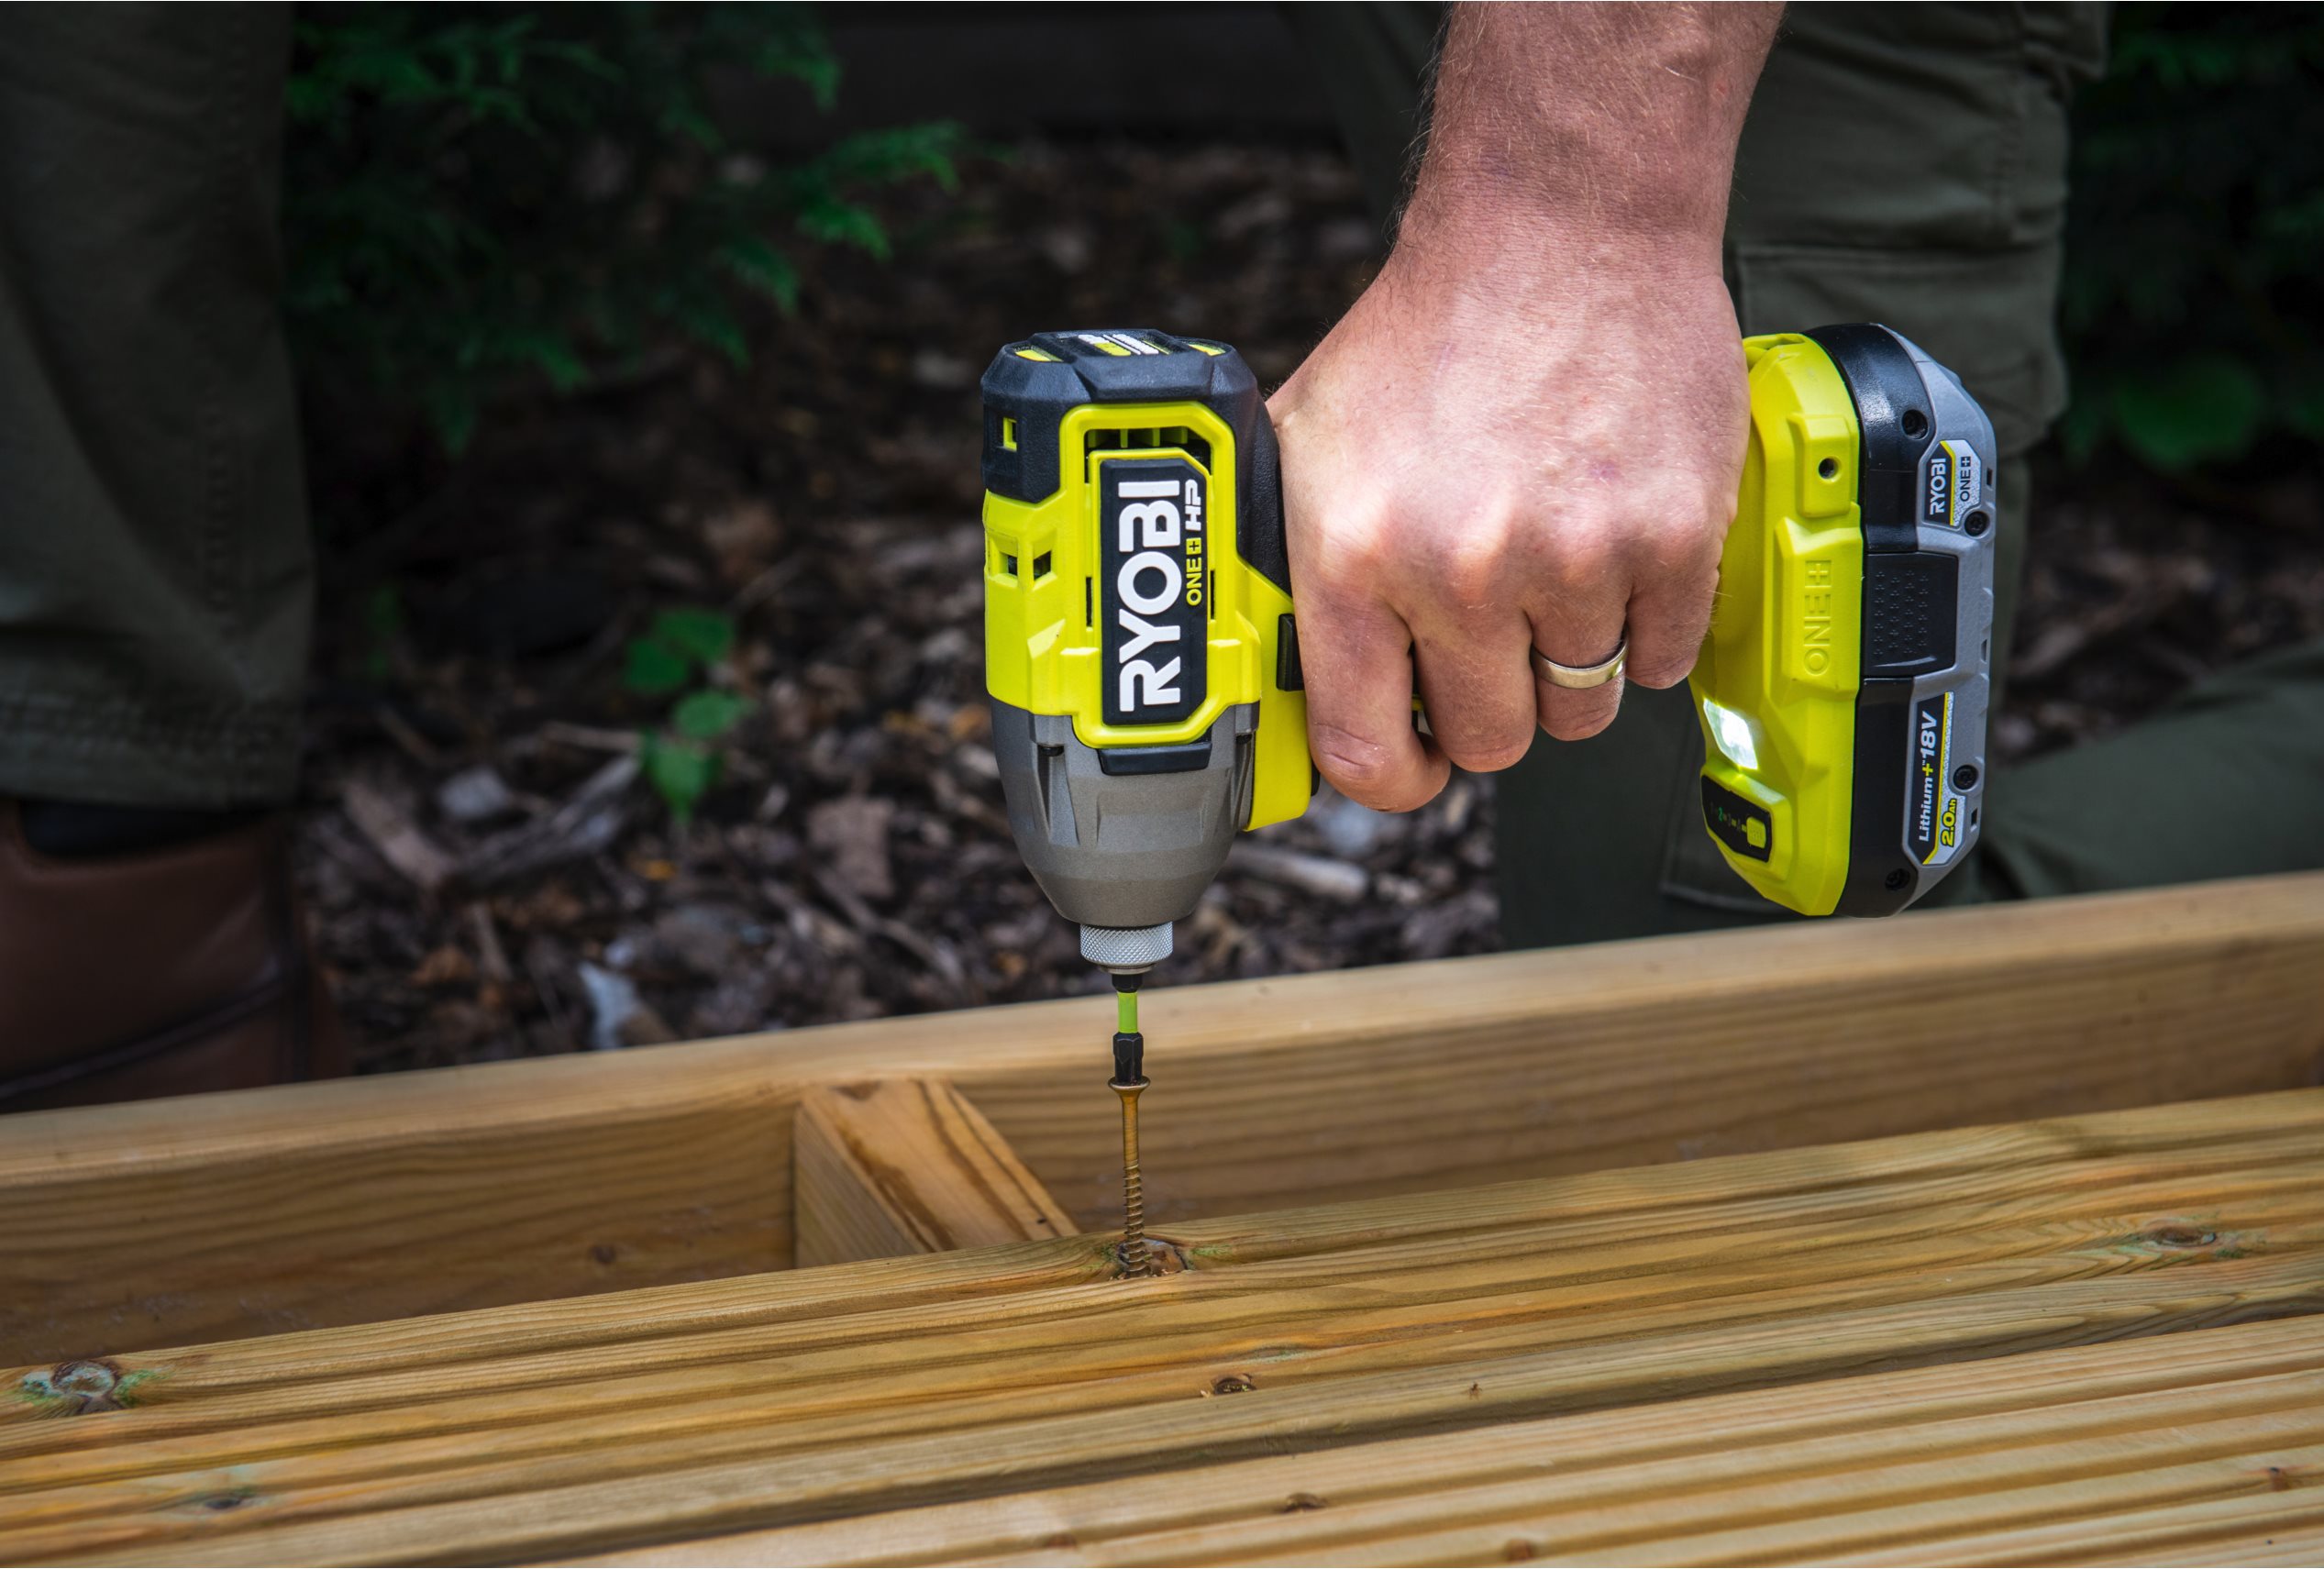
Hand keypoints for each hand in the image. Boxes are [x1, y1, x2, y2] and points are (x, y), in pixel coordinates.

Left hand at [1268, 1, 1774, 812]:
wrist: (1560, 228)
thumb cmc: (1430, 332)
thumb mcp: (1307, 438)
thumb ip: (1292, 557)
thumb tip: (1275, 664)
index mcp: (1354, 556)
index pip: (1365, 752)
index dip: (1392, 777)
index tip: (1411, 763)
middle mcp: (1460, 572)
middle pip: (1489, 742)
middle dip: (1488, 704)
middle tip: (1491, 637)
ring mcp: (1573, 561)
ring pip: (1580, 710)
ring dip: (1567, 664)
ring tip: (1552, 574)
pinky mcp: (1671, 541)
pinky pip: (1662, 663)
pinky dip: (1643, 628)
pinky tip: (1613, 552)